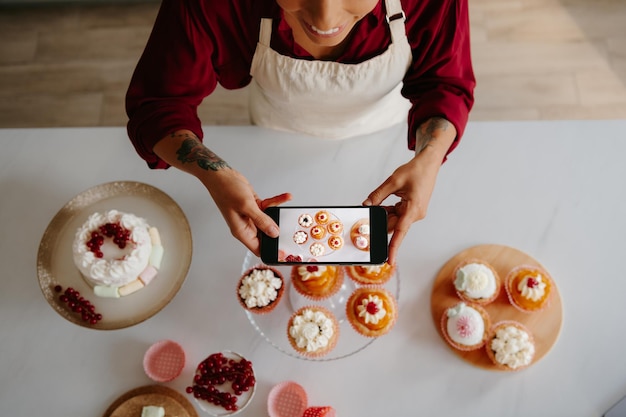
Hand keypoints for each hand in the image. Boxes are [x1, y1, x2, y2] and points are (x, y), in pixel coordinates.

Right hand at [203, 168, 291, 256]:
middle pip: (266, 236)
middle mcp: (247, 225)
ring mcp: (251, 216)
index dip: (270, 251)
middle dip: (278, 233)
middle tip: (291, 230)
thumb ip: (261, 220)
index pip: (258, 248)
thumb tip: (274, 233)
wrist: (222, 175)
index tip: (283, 252)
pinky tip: (285, 197)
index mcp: (241, 231)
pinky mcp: (255, 206)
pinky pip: (269, 207)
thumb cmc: (226, 190)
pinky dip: (277, 202)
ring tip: (289, 209)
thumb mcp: (246, 206)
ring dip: (279, 214)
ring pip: (269, 220)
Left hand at [363, 151, 441, 265]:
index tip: (389, 260)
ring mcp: (414, 212)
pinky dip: (389, 210)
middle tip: (368, 217)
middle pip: (394, 226)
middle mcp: (415, 214)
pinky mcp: (412, 209)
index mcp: (413, 210)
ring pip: (394, 220)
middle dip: (380, 222)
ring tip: (378, 202)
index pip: (400, 233)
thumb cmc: (416, 171)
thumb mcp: (393, 181)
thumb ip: (378, 195)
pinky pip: (398, 214)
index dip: (393, 248)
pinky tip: (383, 204)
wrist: (429, 163)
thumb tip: (367, 205)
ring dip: (384, 214)